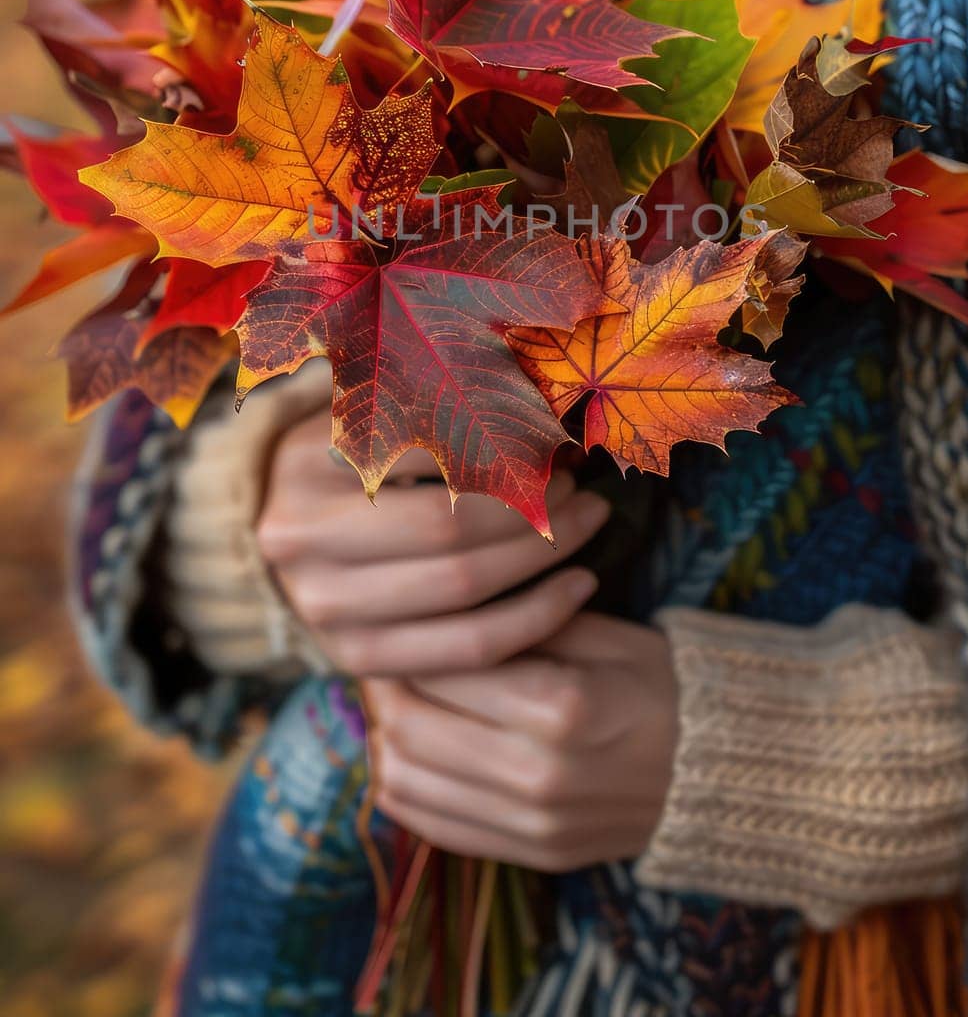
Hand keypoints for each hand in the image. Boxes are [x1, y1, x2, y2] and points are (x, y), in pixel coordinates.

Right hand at [257, 407, 610, 676]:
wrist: (287, 528)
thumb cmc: (350, 453)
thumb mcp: (373, 410)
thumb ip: (434, 401)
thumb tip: (541, 399)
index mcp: (304, 462)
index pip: (425, 454)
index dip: (501, 449)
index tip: (555, 442)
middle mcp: (299, 539)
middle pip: (446, 530)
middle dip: (531, 509)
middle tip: (583, 489)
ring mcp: (323, 609)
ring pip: (462, 592)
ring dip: (542, 559)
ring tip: (588, 524)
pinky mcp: (357, 658)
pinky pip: (465, 650)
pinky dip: (534, 621)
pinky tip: (576, 589)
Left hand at [365, 613, 677, 870]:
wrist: (719, 767)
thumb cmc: (658, 682)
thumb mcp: (598, 633)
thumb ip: (518, 625)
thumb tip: (439, 615)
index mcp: (559, 707)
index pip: (445, 667)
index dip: (412, 638)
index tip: (402, 617)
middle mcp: (537, 774)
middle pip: (410, 725)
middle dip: (386, 685)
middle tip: (385, 654)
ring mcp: (531, 824)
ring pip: (405, 779)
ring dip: (384, 735)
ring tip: (394, 700)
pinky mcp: (529, 854)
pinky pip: (431, 825)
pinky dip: (403, 785)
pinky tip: (407, 749)